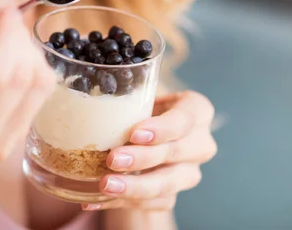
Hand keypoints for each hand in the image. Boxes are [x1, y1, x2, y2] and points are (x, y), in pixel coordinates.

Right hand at [0, 0, 55, 200]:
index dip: (7, 34)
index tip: (1, 11)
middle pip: (20, 75)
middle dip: (18, 36)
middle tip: (0, 21)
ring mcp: (0, 146)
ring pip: (37, 84)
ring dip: (29, 51)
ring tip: (5, 42)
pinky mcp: (16, 145)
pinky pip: (39, 96)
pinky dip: (32, 68)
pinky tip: (12, 62)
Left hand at [83, 91, 215, 210]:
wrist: (144, 135)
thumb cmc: (141, 107)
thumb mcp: (139, 94)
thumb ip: (127, 92)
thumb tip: (92, 88)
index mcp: (196, 111)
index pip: (185, 119)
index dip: (162, 129)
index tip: (135, 134)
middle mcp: (200, 144)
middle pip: (175, 153)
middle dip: (143, 158)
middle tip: (113, 159)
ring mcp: (188, 173)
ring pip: (166, 184)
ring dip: (134, 187)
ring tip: (105, 185)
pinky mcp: (172, 195)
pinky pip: (150, 203)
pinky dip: (121, 201)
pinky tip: (95, 198)